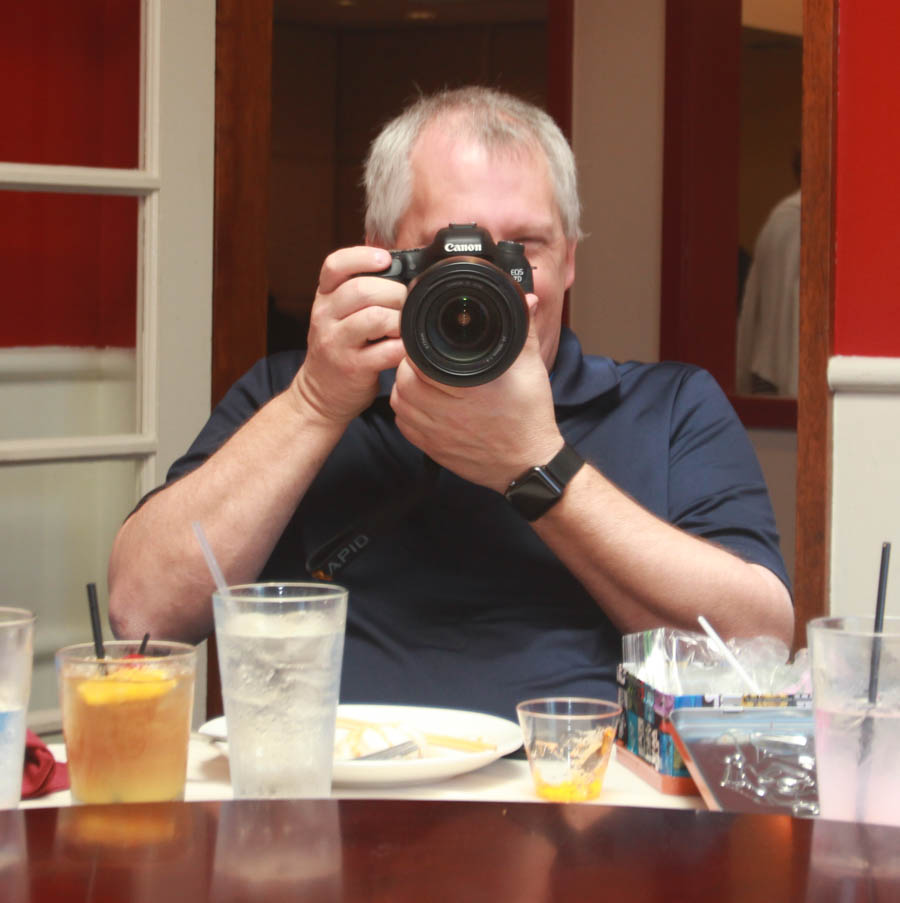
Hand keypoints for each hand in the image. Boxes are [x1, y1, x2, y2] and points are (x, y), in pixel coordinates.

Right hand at [292, 247, 406, 424]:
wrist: (318, 394)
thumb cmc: (338, 349)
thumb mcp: (337, 315)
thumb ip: (359, 293)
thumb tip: (403, 272)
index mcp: (324, 298)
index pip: (334, 265)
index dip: (362, 256)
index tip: (385, 259)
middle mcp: (325, 317)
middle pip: (362, 290)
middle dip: (394, 293)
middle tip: (406, 303)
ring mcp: (336, 343)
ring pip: (374, 318)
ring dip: (399, 319)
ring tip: (404, 327)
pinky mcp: (352, 368)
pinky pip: (386, 351)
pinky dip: (402, 347)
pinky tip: (404, 348)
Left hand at [390, 295, 562, 492]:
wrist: (528, 464)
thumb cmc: (530, 417)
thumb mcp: (530, 368)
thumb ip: (523, 329)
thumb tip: (525, 297)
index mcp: (470, 388)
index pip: (422, 359)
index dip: (419, 344)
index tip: (426, 337)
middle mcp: (449, 413)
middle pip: (404, 378)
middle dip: (411, 364)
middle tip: (425, 357)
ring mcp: (436, 434)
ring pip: (399, 400)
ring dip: (405, 385)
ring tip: (423, 376)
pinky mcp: (431, 449)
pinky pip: (403, 424)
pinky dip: (407, 410)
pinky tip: (423, 401)